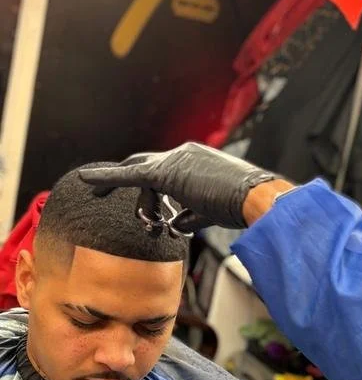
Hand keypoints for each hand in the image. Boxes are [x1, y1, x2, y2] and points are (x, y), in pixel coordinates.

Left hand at [79, 142, 283, 229]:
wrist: (257, 198)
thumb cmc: (245, 206)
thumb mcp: (214, 211)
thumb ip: (192, 214)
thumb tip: (176, 224)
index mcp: (198, 159)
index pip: (166, 168)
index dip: (153, 187)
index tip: (151, 205)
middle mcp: (184, 153)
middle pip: (147, 168)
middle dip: (139, 191)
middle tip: (138, 214)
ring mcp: (175, 160)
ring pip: (141, 179)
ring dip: (144, 206)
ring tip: (153, 225)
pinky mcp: (166, 173)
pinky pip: (129, 176)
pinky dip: (107, 179)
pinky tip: (86, 183)